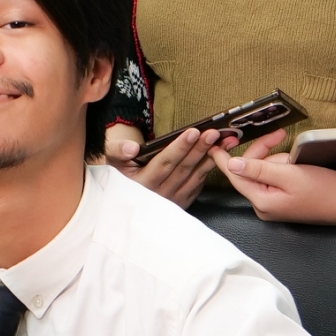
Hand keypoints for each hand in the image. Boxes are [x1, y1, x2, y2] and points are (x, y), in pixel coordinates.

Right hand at [104, 123, 220, 207]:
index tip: (194, 132)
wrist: (120, 199)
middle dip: (201, 149)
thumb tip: (131, 148)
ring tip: (225, 142)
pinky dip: (209, 169)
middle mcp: (158, 195)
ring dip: (211, 158)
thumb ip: (117, 151)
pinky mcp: (181, 203)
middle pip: (184, 169)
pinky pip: (198, 185)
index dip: (180, 147)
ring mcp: (172, 201)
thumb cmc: (118, 174)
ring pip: (195, 177)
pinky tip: (218, 156)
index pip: (164, 163)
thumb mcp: (110, 160)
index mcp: (141, 184)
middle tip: (215, 133)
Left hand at [212, 131, 335, 224]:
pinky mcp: (282, 199)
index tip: (211, 144)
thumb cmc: (323, 188)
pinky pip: (273, 177)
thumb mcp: (289, 174)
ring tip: (296, 160)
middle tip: (279, 136)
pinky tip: (296, 165)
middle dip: (264, 152)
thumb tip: (231, 164)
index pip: (234, 175)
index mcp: (261, 201)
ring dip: (277, 159)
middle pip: (250, 169)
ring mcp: (272, 204)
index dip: (222, 158)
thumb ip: (258, 169)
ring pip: (263, 171)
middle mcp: (263, 205)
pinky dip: (282, 166)